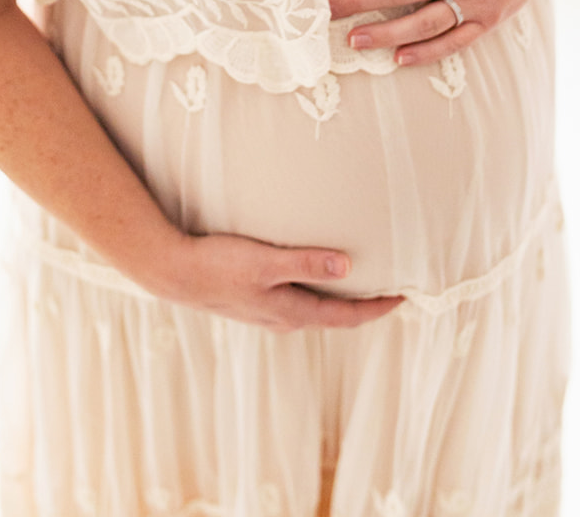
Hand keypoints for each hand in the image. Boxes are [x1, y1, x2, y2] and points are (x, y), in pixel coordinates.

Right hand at [155, 231, 404, 331]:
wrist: (174, 273)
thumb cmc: (219, 264)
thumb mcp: (265, 261)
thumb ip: (305, 263)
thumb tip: (347, 266)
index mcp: (292, 312)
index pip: (347, 316)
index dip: (377, 309)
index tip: (404, 298)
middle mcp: (284, 318)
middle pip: (335, 317)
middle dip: (363, 307)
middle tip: (390, 290)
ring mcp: (267, 312)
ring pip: (315, 309)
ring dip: (340, 300)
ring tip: (359, 282)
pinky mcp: (253, 300)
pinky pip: (296, 300)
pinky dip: (316, 292)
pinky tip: (310, 276)